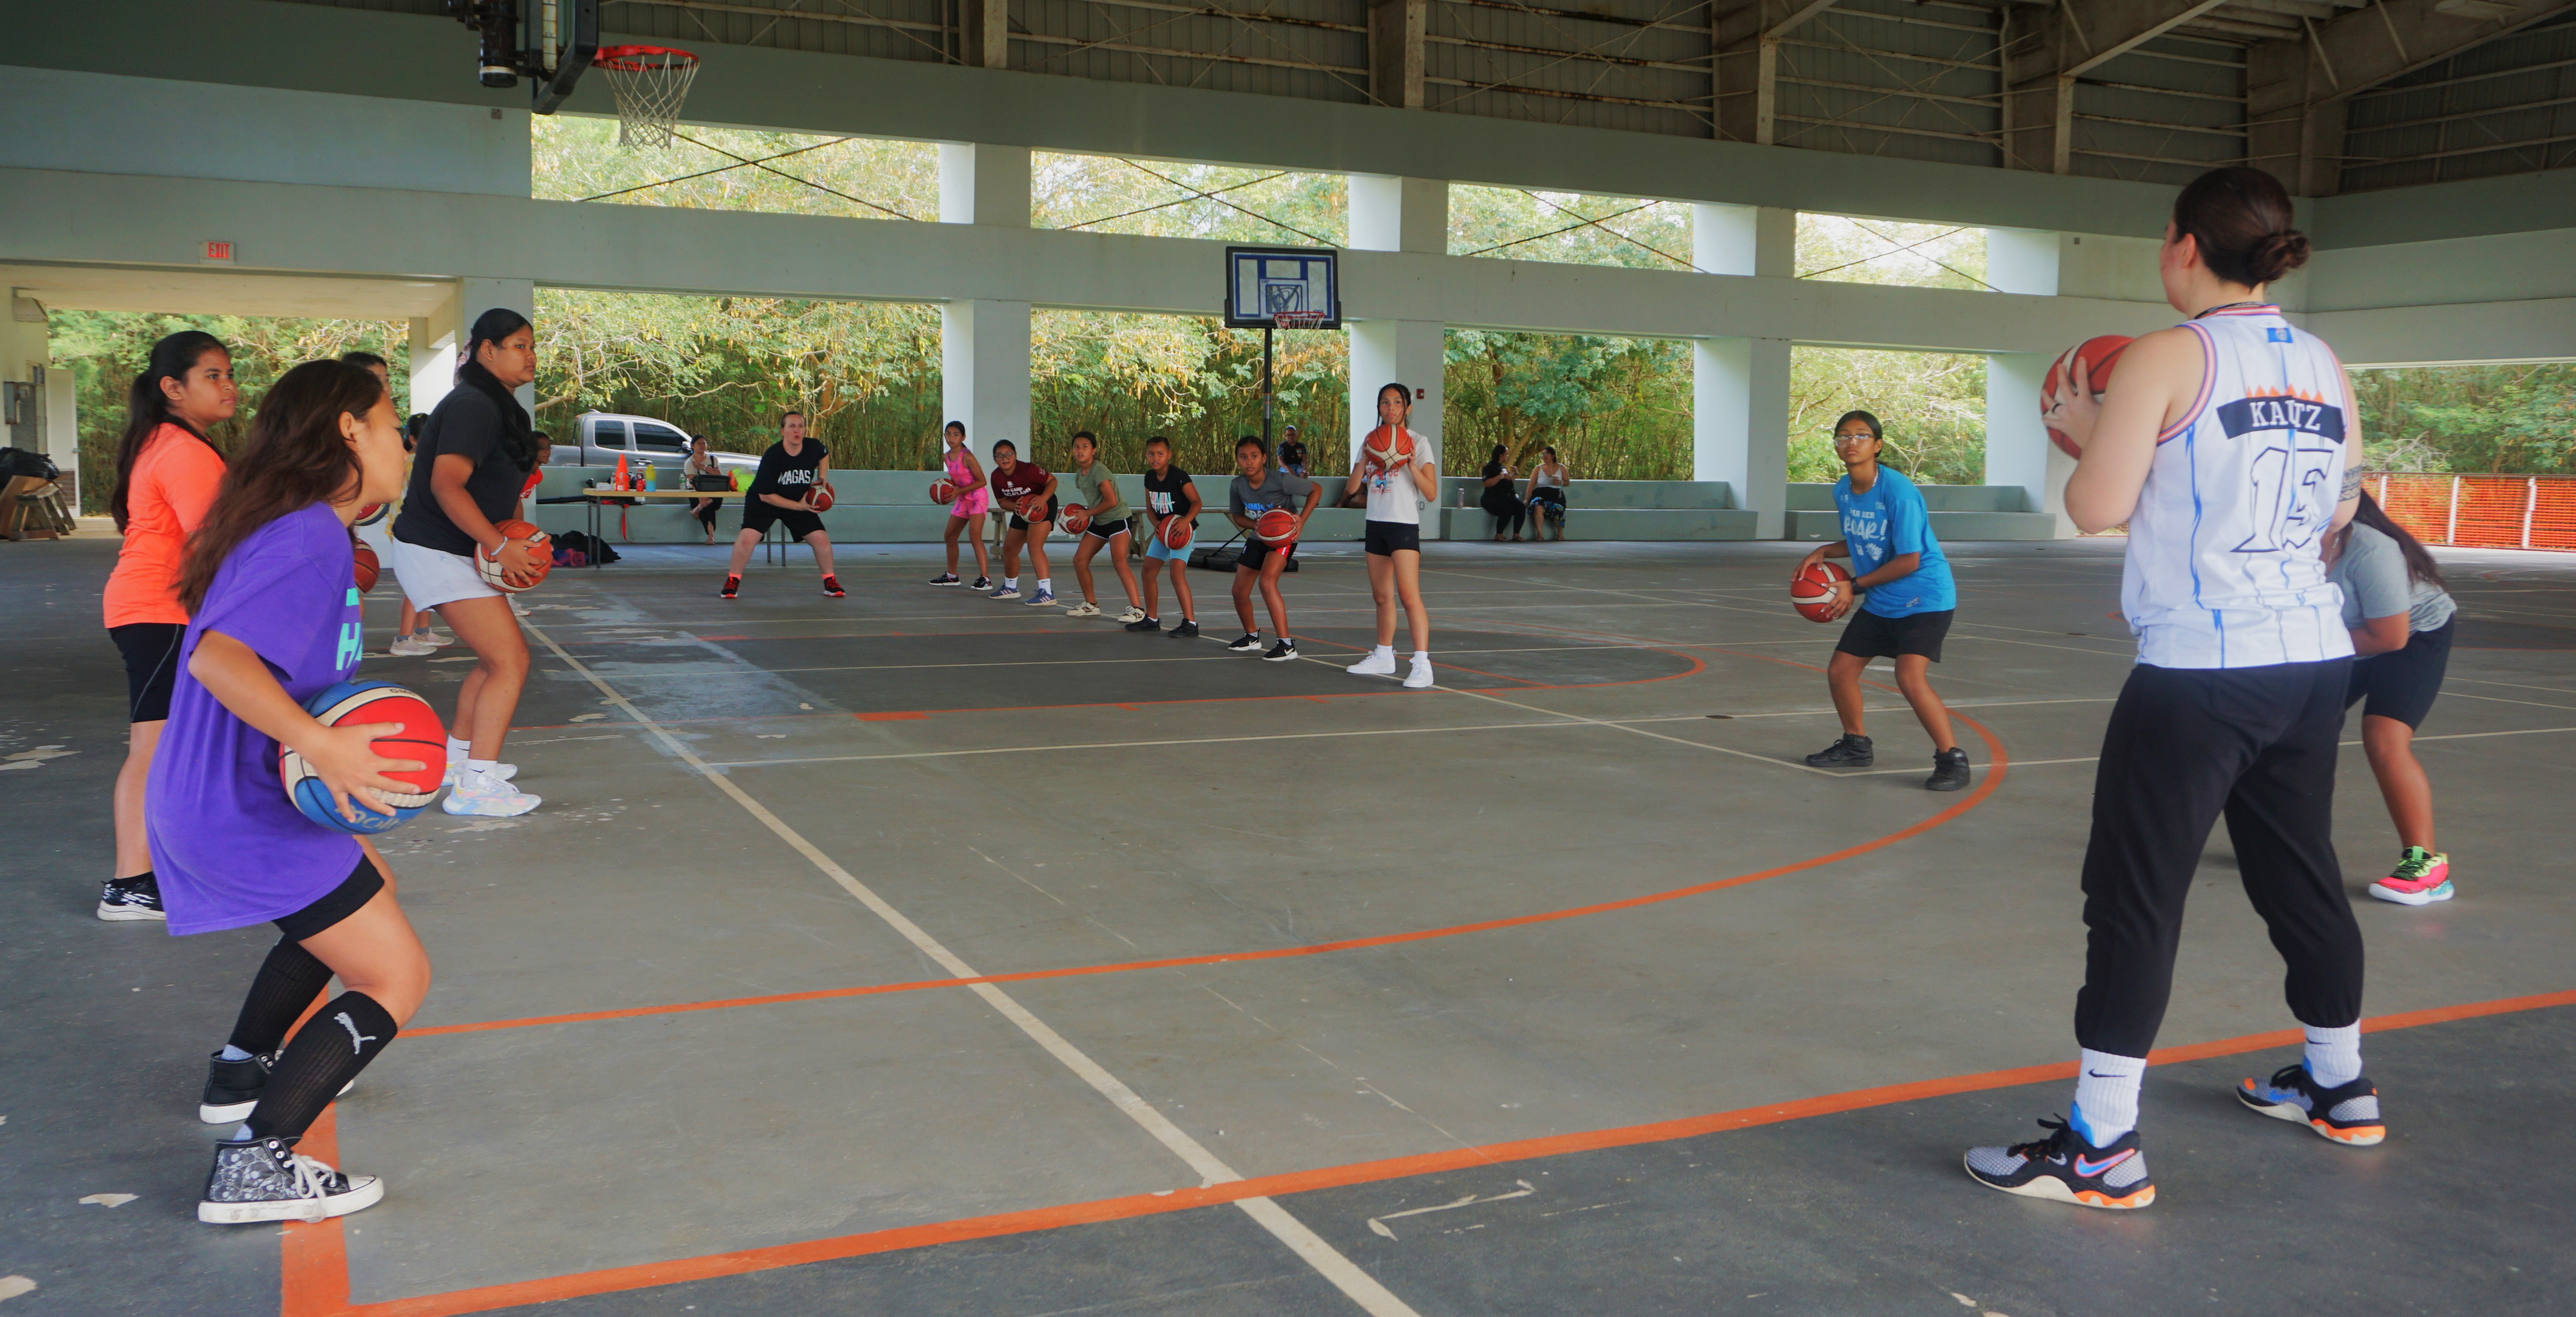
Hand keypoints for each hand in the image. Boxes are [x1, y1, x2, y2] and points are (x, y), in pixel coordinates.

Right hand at [289, 720, 423, 822]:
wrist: (316, 744)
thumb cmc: (340, 736)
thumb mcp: (364, 730)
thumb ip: (384, 728)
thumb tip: (402, 725)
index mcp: (371, 762)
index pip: (396, 765)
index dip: (412, 765)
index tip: (424, 766)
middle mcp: (363, 777)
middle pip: (388, 785)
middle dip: (404, 789)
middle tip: (417, 791)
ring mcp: (350, 785)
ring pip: (368, 800)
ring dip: (381, 808)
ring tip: (392, 813)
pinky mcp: (336, 789)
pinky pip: (342, 804)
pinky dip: (346, 812)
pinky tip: (352, 819)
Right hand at [491, 535, 544, 585]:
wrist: (499, 546)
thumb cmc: (511, 543)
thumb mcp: (522, 541)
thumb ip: (531, 543)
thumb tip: (539, 544)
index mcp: (526, 558)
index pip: (536, 561)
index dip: (541, 561)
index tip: (544, 562)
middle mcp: (522, 565)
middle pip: (531, 571)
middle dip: (536, 574)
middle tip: (540, 575)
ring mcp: (515, 568)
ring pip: (523, 576)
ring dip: (527, 580)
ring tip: (530, 584)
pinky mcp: (508, 570)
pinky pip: (512, 577)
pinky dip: (514, 582)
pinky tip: (516, 585)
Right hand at [801, 493, 821, 509]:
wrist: (797, 506)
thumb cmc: (800, 502)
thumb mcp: (803, 499)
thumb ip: (805, 495)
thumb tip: (807, 491)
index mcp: (807, 506)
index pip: (812, 507)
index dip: (816, 507)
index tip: (819, 506)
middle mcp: (808, 509)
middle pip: (813, 511)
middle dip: (817, 511)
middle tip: (820, 511)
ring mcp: (807, 510)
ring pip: (812, 511)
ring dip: (815, 511)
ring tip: (818, 511)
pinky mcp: (807, 510)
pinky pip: (810, 510)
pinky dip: (813, 510)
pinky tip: (814, 509)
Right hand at [1795, 547, 1824, 577]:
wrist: (1819, 551)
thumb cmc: (1819, 556)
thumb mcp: (1820, 559)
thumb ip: (1820, 564)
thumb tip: (1819, 569)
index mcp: (1806, 561)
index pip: (1802, 569)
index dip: (1801, 574)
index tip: (1800, 579)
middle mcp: (1803, 562)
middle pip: (1797, 569)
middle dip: (1794, 575)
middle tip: (1792, 580)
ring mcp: (1802, 563)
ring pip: (1797, 569)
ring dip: (1794, 574)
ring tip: (1792, 580)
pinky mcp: (1803, 563)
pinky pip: (1799, 568)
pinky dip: (1797, 573)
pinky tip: (1798, 577)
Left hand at [1824, 579, 1855, 621]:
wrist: (1854, 585)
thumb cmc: (1845, 584)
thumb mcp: (1837, 583)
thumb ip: (1830, 584)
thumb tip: (1822, 584)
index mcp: (1839, 597)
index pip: (1831, 603)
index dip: (1826, 607)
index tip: (1822, 610)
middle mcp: (1843, 601)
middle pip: (1836, 609)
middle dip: (1831, 613)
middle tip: (1827, 616)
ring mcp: (1847, 602)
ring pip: (1842, 610)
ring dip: (1837, 614)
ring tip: (1834, 617)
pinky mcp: (1851, 603)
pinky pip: (1848, 609)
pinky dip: (1845, 612)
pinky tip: (1843, 614)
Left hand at [2048, 354, 2105, 453]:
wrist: (2097, 444)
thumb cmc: (2105, 426)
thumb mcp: (2109, 409)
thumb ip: (2111, 398)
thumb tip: (2118, 387)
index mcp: (2084, 400)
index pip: (2082, 380)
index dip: (2081, 368)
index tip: (2080, 359)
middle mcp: (2072, 406)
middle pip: (2063, 387)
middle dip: (2061, 375)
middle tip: (2059, 366)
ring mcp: (2066, 416)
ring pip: (2052, 405)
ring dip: (2047, 397)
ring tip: (2043, 391)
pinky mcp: (2063, 427)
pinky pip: (2052, 423)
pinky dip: (2047, 420)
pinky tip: (2043, 418)